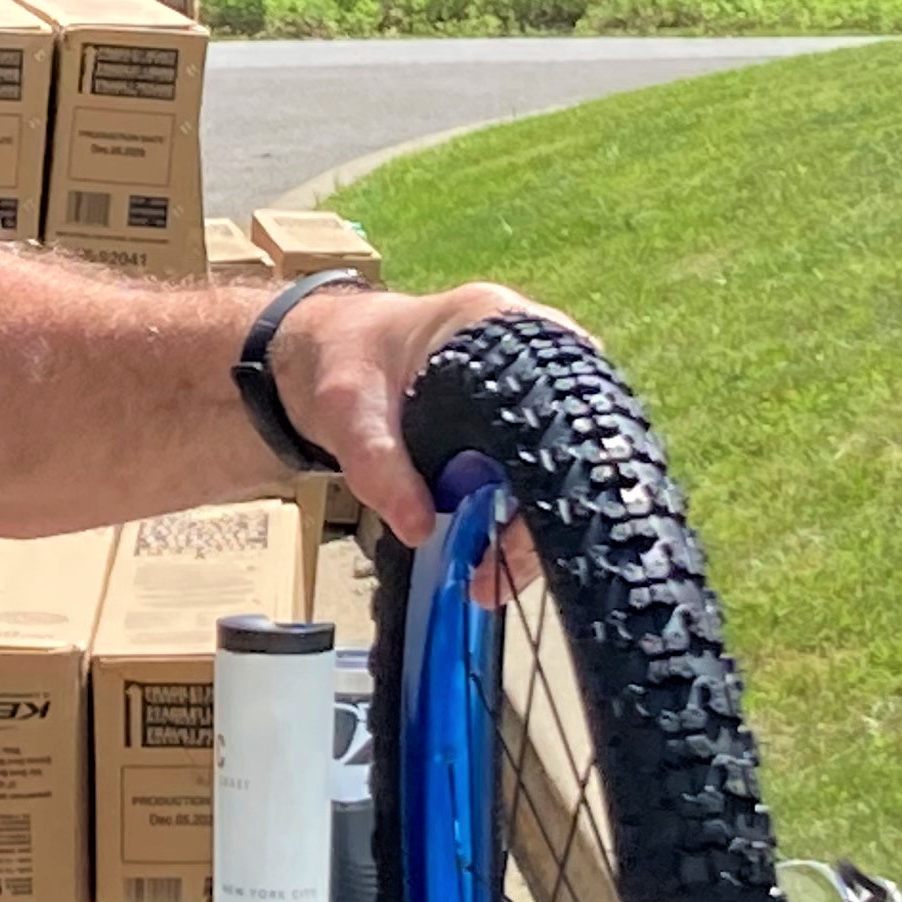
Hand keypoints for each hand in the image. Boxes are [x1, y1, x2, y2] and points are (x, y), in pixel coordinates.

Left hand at [272, 281, 576, 553]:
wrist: (333, 352)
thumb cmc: (344, 362)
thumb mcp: (346, 409)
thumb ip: (378, 465)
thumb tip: (420, 529)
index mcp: (498, 325)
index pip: (553, 397)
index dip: (552, 464)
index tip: (529, 523)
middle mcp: (534, 349)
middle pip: (568, 437)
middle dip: (543, 510)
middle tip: (504, 569)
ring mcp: (534, 385)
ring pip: (558, 462)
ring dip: (529, 522)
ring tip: (493, 577)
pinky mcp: (522, 419)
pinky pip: (535, 472)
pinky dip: (516, 514)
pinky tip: (494, 556)